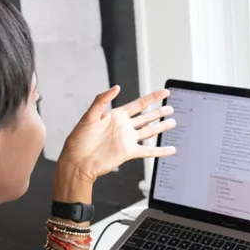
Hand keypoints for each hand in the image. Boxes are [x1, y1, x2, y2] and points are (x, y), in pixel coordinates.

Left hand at [58, 86, 175, 182]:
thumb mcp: (89, 116)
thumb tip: (116, 87)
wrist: (77, 161)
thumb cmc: (78, 140)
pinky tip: (170, 150)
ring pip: (149, 131)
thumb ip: (102, 100)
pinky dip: (159, 151)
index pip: (138, 104)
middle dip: (159, 112)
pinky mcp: (128, 153)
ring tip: (172, 122)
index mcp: (115, 116)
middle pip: (146, 117)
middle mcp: (123, 127)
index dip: (152, 97)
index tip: (164, 92)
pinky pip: (147, 151)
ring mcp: (127, 140)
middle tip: (171, 108)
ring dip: (161, 127)